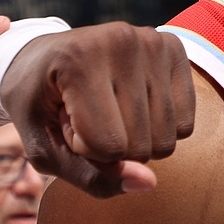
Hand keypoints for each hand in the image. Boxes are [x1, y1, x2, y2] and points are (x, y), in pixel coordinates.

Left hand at [0, 23, 195, 196]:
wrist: (44, 56)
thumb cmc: (38, 105)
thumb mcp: (44, 149)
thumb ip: (92, 176)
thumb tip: (150, 183)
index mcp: (78, 59)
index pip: (108, 147)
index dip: (83, 149)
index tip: (64, 119)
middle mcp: (121, 41)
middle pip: (141, 146)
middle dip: (110, 146)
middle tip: (84, 113)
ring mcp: (153, 41)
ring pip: (166, 139)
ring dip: (135, 138)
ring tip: (106, 107)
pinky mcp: (174, 48)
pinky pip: (186, 124)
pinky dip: (160, 127)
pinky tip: (133, 102)